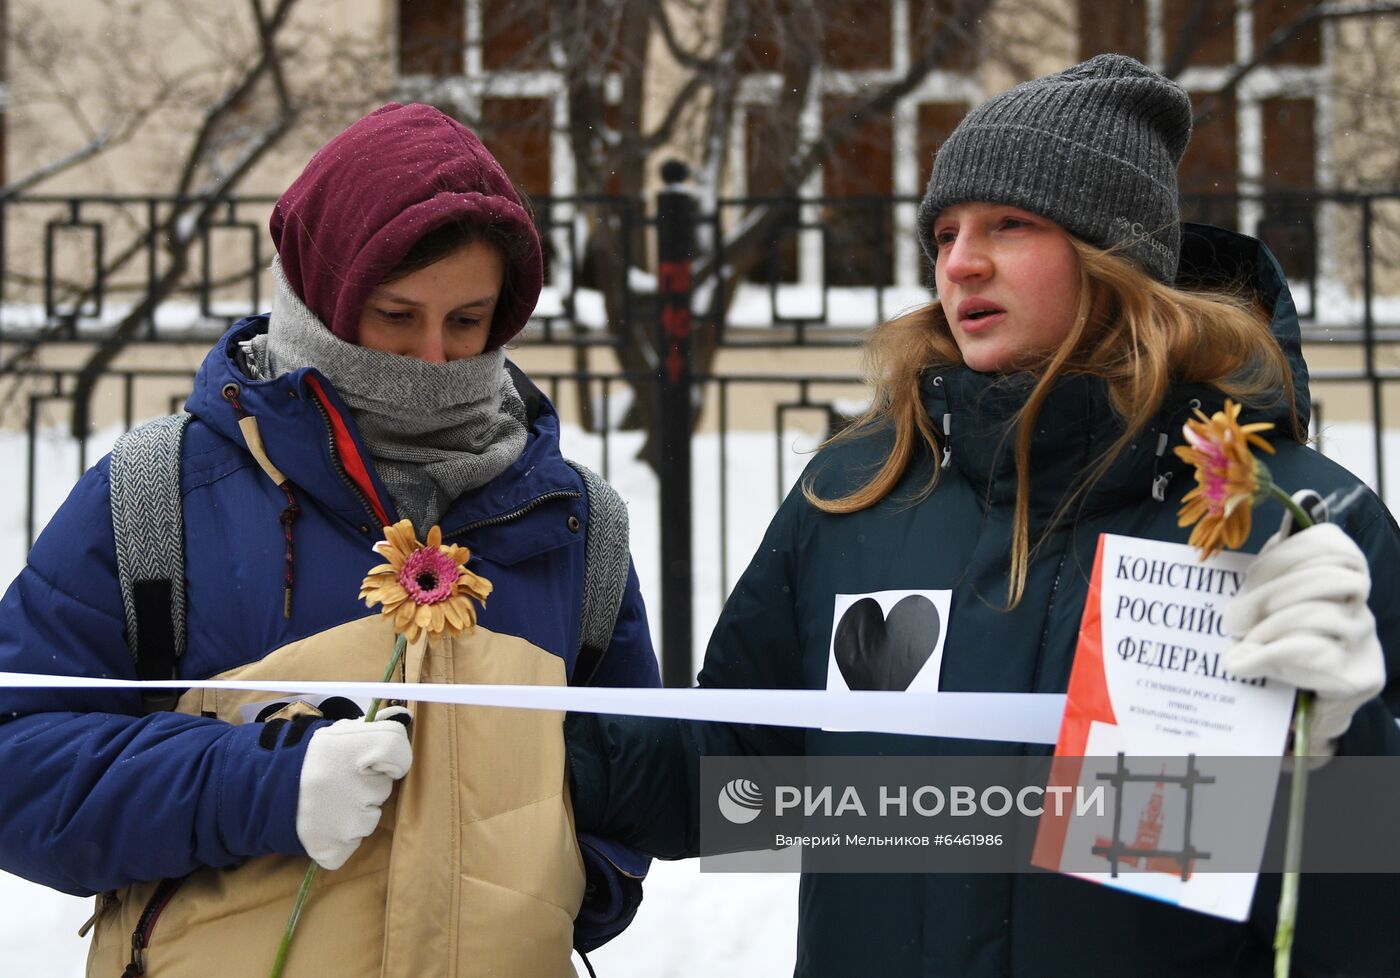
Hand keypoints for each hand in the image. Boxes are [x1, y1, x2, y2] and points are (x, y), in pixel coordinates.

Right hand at [296, 706, 411, 869]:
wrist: (259, 792)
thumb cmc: (307, 759)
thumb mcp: (337, 734)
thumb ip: (373, 726)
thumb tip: (404, 715)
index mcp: (354, 748)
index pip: (397, 748)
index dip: (394, 756)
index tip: (380, 762)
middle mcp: (354, 786)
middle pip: (383, 788)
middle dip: (367, 785)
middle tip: (339, 781)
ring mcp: (347, 823)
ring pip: (370, 818)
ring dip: (355, 812)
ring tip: (328, 802)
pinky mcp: (335, 849)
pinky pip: (352, 844)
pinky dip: (340, 838)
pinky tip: (322, 823)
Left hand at [1223, 523, 1385, 754]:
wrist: (1299, 714)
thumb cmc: (1277, 650)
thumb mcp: (1265, 609)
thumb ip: (1261, 579)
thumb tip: (1234, 551)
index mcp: (1342, 582)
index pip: (1332, 545)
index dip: (1287, 554)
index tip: (1249, 576)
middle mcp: (1361, 609)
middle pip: (1328, 578)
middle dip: (1270, 593)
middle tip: (1232, 618)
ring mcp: (1365, 643)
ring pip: (1320, 615)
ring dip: (1270, 627)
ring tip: (1242, 643)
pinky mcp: (1359, 677)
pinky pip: (1315, 654)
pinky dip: (1272, 656)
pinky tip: (1245, 663)